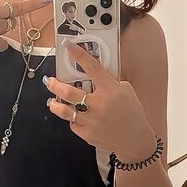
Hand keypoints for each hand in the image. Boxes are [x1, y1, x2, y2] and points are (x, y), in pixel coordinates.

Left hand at [44, 41, 156, 161]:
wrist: (135, 139)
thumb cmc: (131, 113)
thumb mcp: (126, 90)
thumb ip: (109, 81)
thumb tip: (92, 73)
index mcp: (111, 90)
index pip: (92, 68)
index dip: (79, 55)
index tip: (68, 47)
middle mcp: (99, 104)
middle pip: (70, 92)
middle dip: (56, 85)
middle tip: (50, 81)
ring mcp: (92, 121)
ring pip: (65, 111)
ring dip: (55, 104)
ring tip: (52, 101)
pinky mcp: (88, 134)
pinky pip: (73, 124)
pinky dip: (72, 119)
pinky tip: (74, 116)